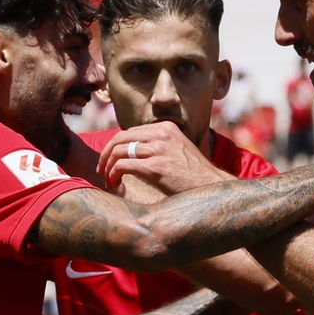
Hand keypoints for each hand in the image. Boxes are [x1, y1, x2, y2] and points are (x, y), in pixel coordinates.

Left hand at [98, 122, 228, 192]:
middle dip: (106, 154)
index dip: (116, 146)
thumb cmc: (194, 175)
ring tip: (107, 178)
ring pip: (118, 151)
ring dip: (107, 166)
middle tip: (101, 169)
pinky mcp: (156, 167)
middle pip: (120, 138)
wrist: (211, 187)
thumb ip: (160, 147)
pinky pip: (123, 165)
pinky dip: (113, 174)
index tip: (111, 160)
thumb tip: (138, 153)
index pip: (131, 131)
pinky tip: (113, 183)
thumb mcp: (178, 151)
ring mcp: (158, 149)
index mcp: (166, 128)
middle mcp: (161, 134)